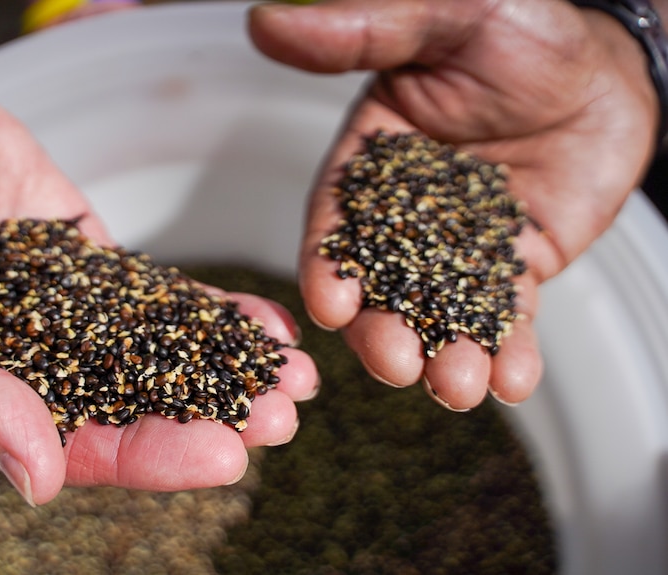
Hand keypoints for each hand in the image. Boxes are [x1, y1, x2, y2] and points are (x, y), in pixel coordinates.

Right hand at [0, 49, 316, 503]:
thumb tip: (35, 477)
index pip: (71, 445)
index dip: (150, 455)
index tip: (225, 454)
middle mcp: (21, 363)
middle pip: (130, 409)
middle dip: (208, 416)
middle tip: (279, 417)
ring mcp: (61, 312)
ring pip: (154, 356)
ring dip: (222, 370)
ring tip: (292, 377)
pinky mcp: (86, 261)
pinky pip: (154, 296)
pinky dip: (207, 312)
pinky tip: (261, 326)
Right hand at [249, 0, 657, 409]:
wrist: (607, 63)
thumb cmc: (521, 28)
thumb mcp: (441, 19)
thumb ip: (361, 32)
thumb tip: (266, 22)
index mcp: (372, 165)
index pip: (337, 223)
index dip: (328, 266)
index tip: (330, 306)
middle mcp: (407, 217)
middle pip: (382, 287)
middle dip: (384, 331)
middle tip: (397, 361)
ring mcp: (459, 248)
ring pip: (442, 312)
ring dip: (445, 356)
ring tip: (458, 386)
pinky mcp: (512, 267)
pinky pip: (506, 315)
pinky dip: (507, 350)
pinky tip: (511, 378)